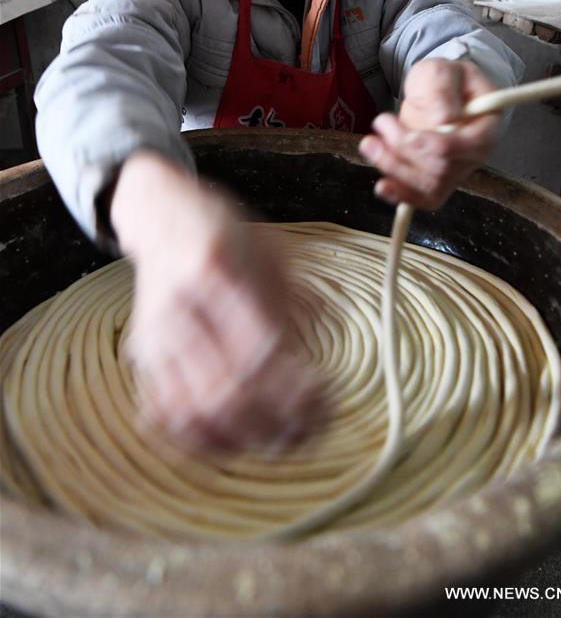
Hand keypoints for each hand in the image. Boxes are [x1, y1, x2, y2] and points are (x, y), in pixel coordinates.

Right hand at [110, 151, 325, 452]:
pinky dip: (201, 439)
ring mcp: (155, 335)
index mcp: (215, 267)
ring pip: (192, 411)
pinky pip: (163, 415)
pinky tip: (236, 442)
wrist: (159, 215)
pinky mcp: (141, 356)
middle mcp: (179, 305)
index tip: (323, 390)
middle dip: (273, 418)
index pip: (256, 345)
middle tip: (310, 423)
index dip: (292, 382)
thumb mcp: (267, 247)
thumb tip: (316, 349)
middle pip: (223, 388)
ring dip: (241, 438)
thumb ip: (289, 298)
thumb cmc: (221, 230)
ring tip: (281, 439)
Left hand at [359, 59, 499, 208]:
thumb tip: (443, 119)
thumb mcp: (442, 71)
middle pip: (444, 167)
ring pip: (429, 186)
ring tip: (369, 145)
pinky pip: (422, 198)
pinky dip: (400, 195)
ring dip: (395, 169)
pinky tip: (382, 187)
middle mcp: (475, 155)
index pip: (473, 145)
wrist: (436, 94)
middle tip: (381, 122)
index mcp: (486, 125)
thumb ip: (442, 90)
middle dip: (405, 150)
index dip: (441, 145)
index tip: (410, 137)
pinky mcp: (436, 182)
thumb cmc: (444, 81)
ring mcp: (456, 172)